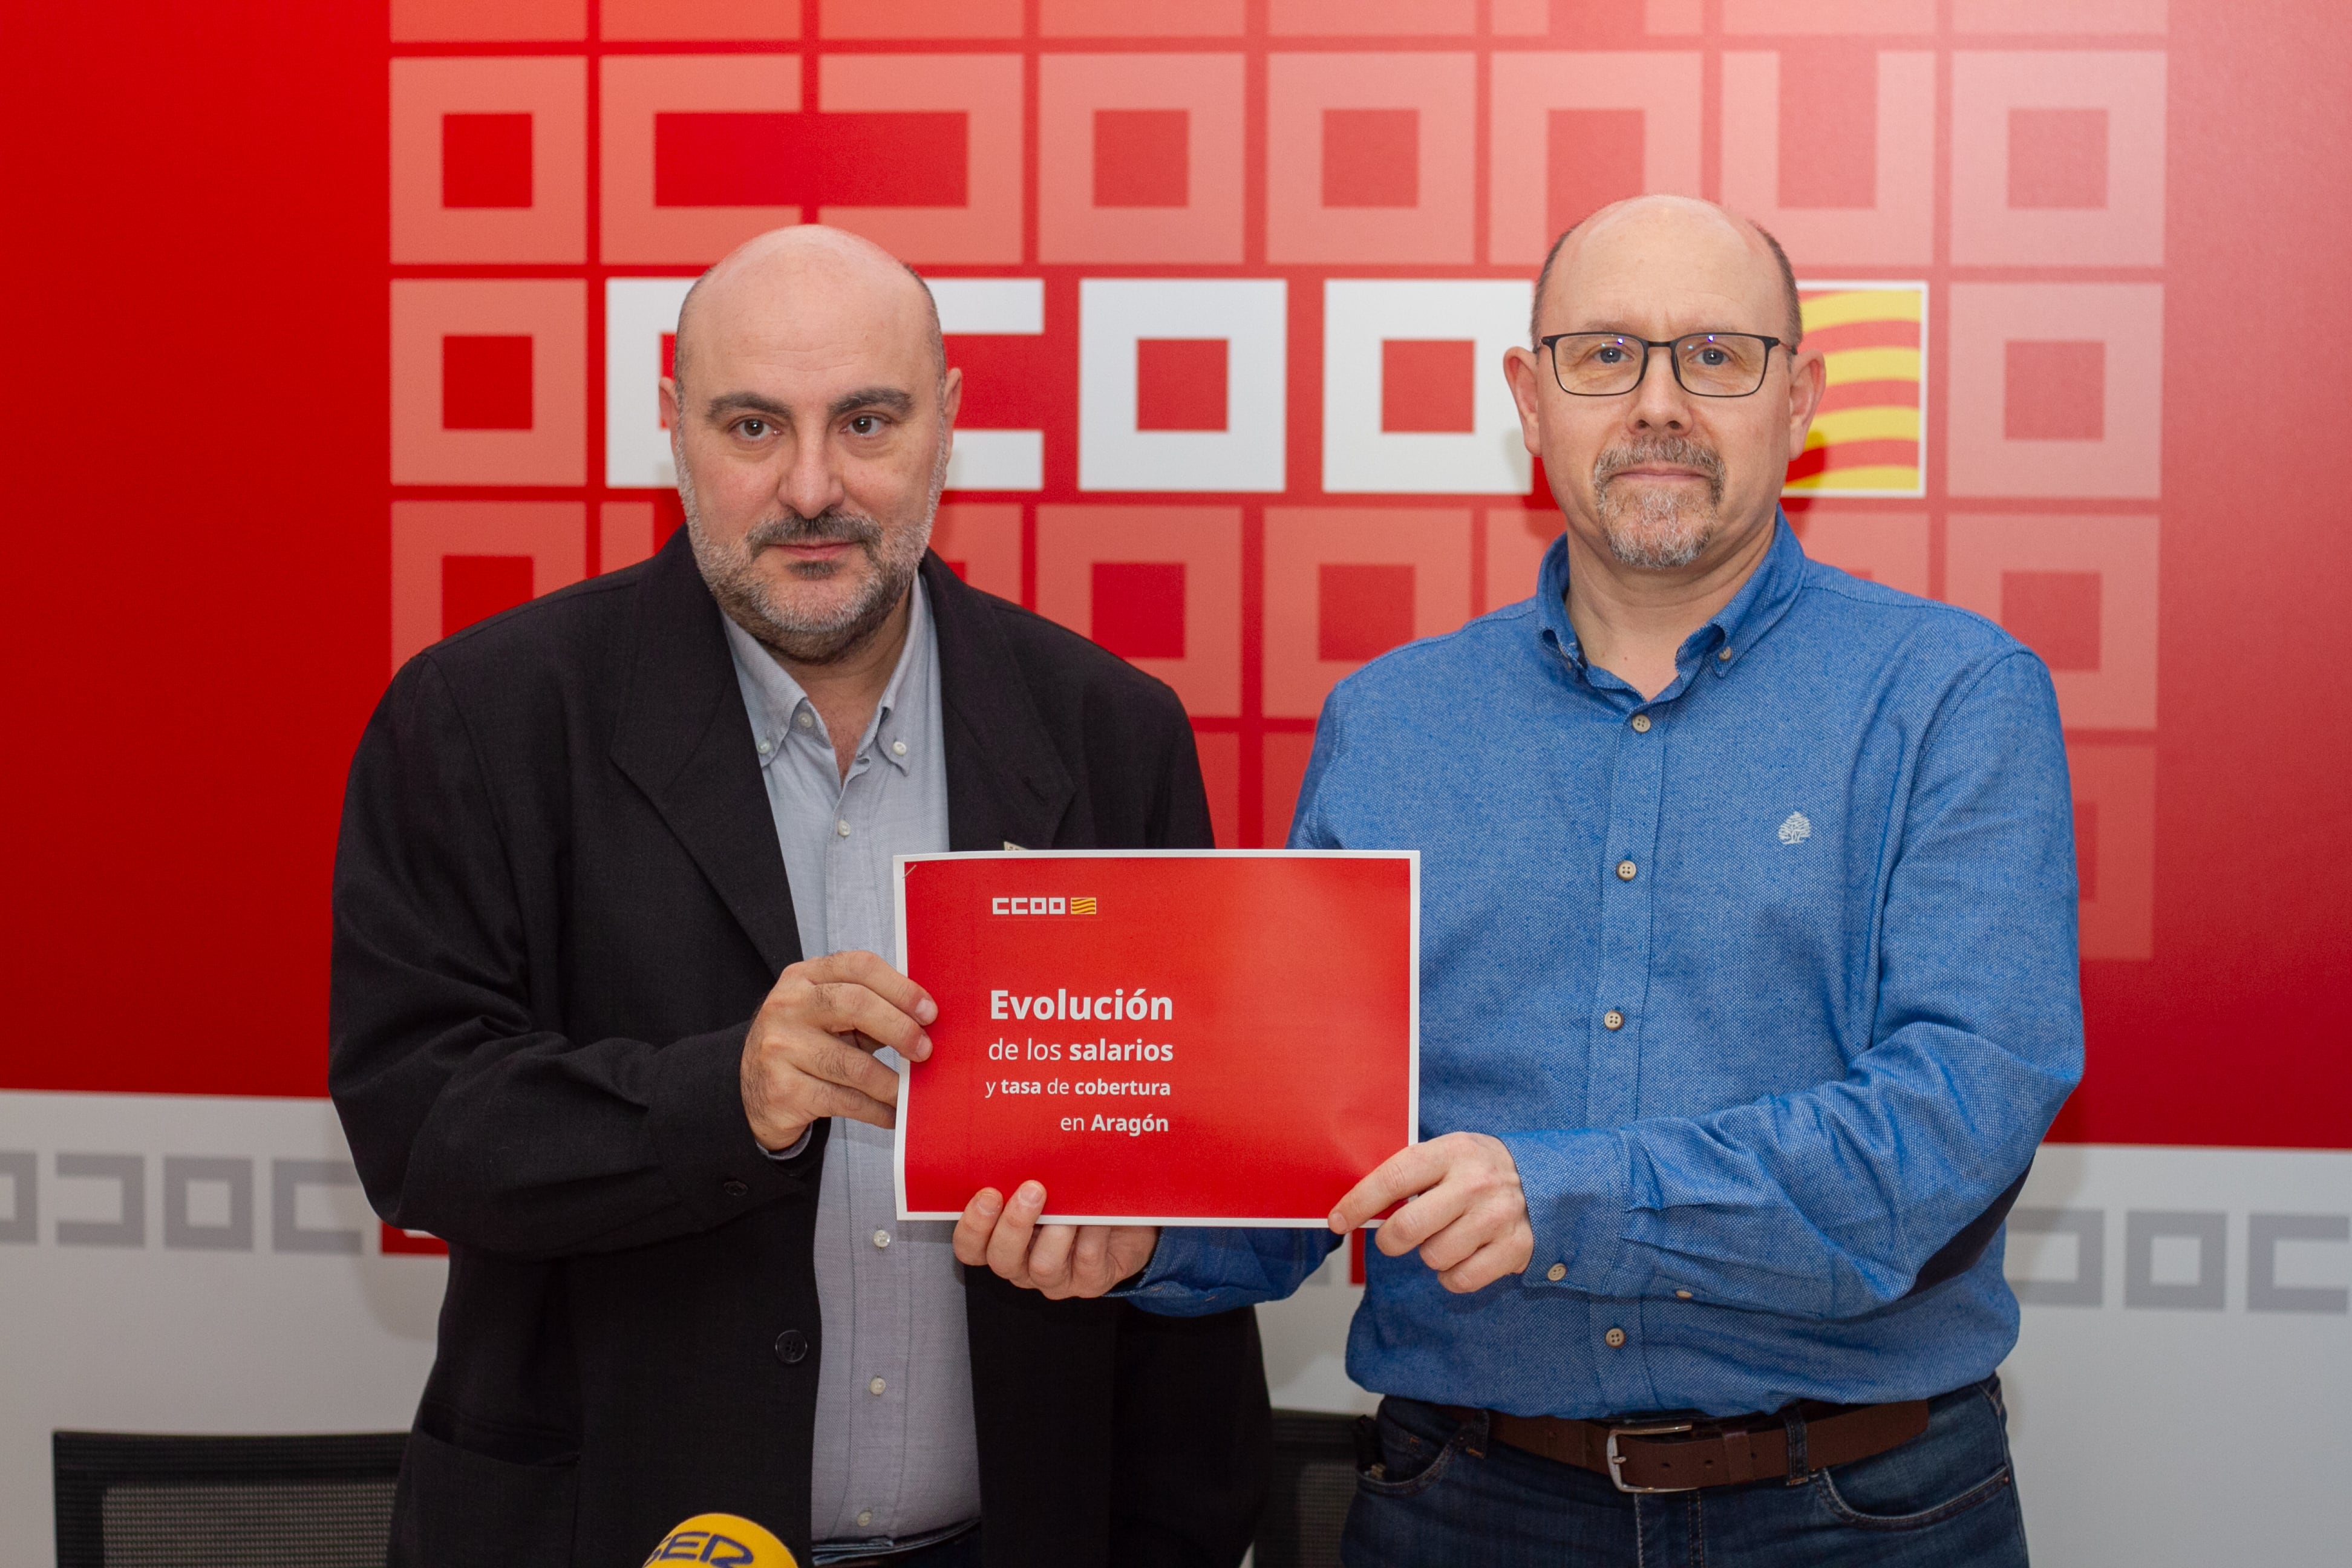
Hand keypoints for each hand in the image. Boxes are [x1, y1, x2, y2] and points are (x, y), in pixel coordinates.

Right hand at [740, 950, 936, 1150]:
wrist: (751, 1091)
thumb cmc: (805, 1046)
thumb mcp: (827, 1017)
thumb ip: (867, 1009)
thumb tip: (925, 1022)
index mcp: (803, 977)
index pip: (858, 966)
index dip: (901, 987)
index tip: (930, 1012)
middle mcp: (787, 1006)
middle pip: (854, 1004)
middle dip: (899, 1028)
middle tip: (925, 1050)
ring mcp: (780, 1048)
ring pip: (852, 1064)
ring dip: (891, 1082)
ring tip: (912, 1092)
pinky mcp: (783, 1090)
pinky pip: (843, 1101)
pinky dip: (875, 1110)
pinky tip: (892, 1115)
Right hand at [953, 1182, 1158, 1299]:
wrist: (1126, 1221)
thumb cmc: (1078, 1196)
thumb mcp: (1050, 1182)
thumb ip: (1028, 1171)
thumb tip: (1023, 1142)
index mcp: (1003, 1241)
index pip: (971, 1247)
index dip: (973, 1226)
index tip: (988, 1193)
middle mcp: (1023, 1265)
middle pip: (1002, 1259)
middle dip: (1014, 1224)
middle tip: (1032, 1190)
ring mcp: (1057, 1279)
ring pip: (1043, 1267)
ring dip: (1057, 1232)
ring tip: (1072, 1206)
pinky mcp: (1091, 1282)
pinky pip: (1086, 1260)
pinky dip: (1093, 1232)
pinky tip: (1101, 1213)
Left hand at [1329, 1132, 1534, 1293]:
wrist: (1551, 1181)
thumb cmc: (1483, 1169)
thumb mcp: (1450, 1153)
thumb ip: (1412, 1173)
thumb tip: (1359, 1205)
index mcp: (1452, 1152)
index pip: (1393, 1178)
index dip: (1358, 1203)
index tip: (1337, 1220)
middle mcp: (1475, 1183)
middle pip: (1408, 1228)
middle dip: (1390, 1240)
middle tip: (1394, 1239)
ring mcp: (1497, 1217)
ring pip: (1433, 1257)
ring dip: (1430, 1255)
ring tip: (1446, 1237)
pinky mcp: (1515, 1249)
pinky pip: (1460, 1280)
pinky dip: (1452, 1276)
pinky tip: (1463, 1256)